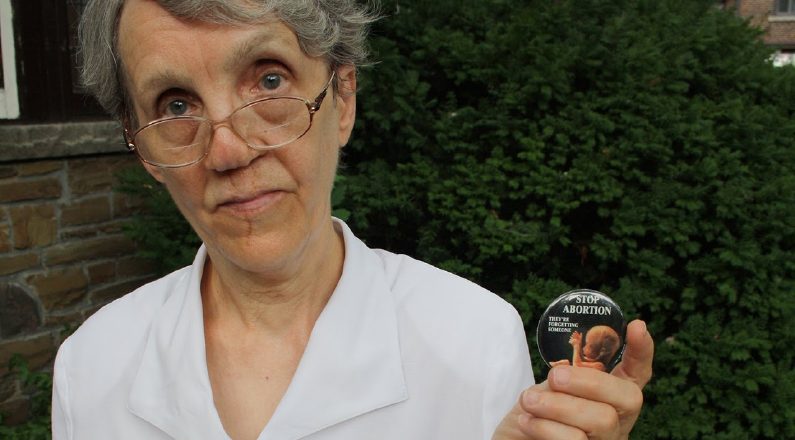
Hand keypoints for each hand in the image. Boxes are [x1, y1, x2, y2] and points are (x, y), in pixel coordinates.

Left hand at [492, 320, 653, 439]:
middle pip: (627, 398)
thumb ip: (564, 376)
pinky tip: (526, 420)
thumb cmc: (535, 413)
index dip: (641, 351)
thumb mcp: (549, 388)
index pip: (637, 373)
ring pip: (601, 421)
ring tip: (528, 401)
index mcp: (611, 397)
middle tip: (554, 378)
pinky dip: (545, 428)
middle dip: (588, 382)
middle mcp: (618, 421)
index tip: (637, 326)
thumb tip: (564, 371)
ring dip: (558, 406)